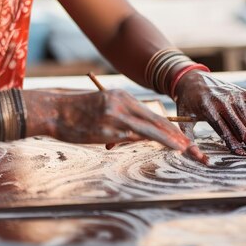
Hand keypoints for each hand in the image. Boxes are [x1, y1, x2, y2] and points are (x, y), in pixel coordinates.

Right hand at [47, 89, 207, 163]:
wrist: (54, 110)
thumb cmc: (75, 113)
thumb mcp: (102, 109)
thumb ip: (120, 119)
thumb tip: (138, 134)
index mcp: (120, 96)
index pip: (150, 112)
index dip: (167, 125)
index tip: (181, 134)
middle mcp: (121, 102)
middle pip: (155, 119)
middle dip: (175, 134)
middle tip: (190, 146)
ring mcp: (115, 115)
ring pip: (150, 128)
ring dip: (169, 140)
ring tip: (185, 150)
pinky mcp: (108, 128)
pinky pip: (135, 136)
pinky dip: (154, 142)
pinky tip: (166, 148)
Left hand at [173, 71, 245, 155]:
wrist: (192, 77)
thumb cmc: (188, 102)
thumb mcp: (183, 118)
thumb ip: (188, 138)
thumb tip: (198, 158)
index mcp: (208, 106)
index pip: (222, 126)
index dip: (231, 141)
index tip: (240, 154)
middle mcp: (223, 100)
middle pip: (240, 125)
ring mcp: (236, 96)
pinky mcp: (245, 93)